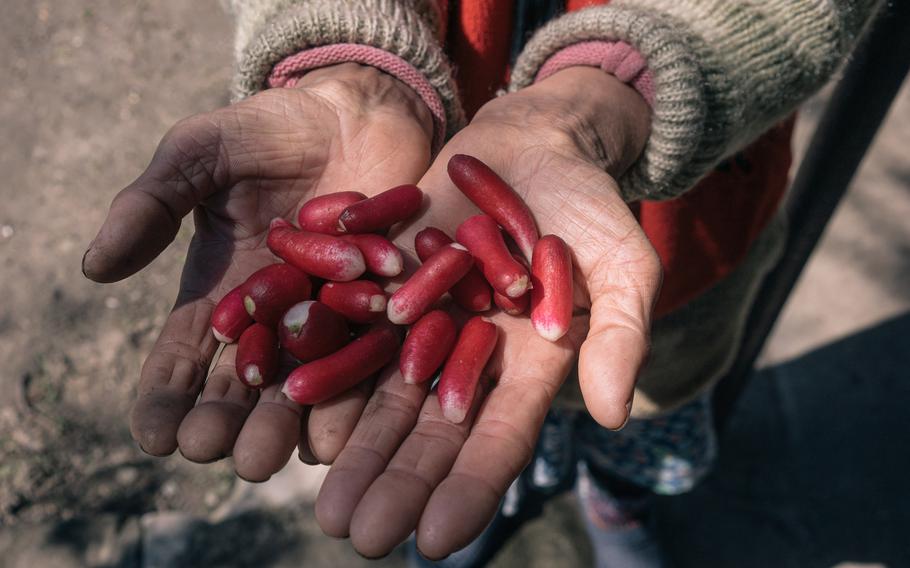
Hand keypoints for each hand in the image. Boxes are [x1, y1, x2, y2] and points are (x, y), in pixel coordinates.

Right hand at [82, 63, 433, 479]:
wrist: (357, 114)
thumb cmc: (269, 132)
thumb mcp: (200, 154)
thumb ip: (151, 204)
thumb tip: (96, 268)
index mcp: (219, 294)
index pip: (183, 358)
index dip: (165, 398)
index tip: (156, 435)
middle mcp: (271, 320)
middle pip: (241, 386)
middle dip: (224, 423)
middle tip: (215, 450)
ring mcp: (326, 321)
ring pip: (300, 389)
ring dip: (280, 425)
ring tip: (267, 456)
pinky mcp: (381, 313)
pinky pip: (364, 362)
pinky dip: (350, 395)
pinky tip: (333, 430)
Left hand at [313, 67, 661, 557]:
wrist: (532, 143)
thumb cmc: (590, 204)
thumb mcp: (623, 262)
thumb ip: (621, 334)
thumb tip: (612, 415)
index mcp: (527, 368)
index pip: (497, 439)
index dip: (468, 488)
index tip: (433, 540)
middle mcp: (467, 358)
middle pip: (427, 431)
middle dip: (394, 482)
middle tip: (356, 535)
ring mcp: (422, 325)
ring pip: (379, 395)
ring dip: (349, 444)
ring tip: (313, 492)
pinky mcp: (385, 286)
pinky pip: (350, 330)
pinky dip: (322, 367)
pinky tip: (286, 405)